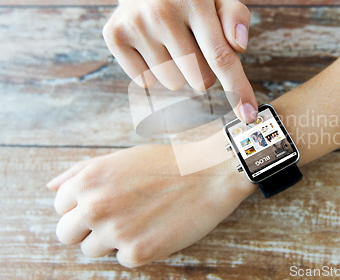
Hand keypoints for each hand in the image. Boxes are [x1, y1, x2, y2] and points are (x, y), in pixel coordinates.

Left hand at [46, 144, 255, 267]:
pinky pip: (123, 259)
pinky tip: (157, 228)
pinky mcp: (138, 253)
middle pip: (65, 234)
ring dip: (112, 239)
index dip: (82, 205)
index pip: (60, 206)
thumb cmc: (167, 163)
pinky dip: (138, 248)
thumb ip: (80, 171)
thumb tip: (50, 186)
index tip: (105, 202)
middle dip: (86, 228)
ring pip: (92, 250)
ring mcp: (115, 231)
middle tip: (117, 217)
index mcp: (88, 180)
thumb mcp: (120, 158)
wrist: (210, 174)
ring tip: (141, 220)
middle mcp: (95, 206)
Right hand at [102, 0, 257, 122]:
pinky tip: (154, 46)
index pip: (220, 55)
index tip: (248, 115)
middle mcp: (161, 9)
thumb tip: (239, 46)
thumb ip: (237, 18)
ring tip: (173, 43)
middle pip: (199, 77)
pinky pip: (146, 81)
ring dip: (180, 72)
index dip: (237, 88)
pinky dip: (155, 72)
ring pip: (174, 82)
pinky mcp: (115, 37)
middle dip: (206, 72)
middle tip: (196, 46)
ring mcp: (134, 24)